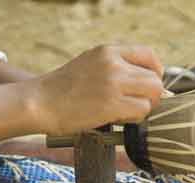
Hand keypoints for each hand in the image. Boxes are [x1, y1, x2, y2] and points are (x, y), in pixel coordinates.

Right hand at [32, 45, 163, 135]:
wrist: (39, 102)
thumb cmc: (61, 89)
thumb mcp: (89, 64)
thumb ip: (115, 67)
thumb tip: (144, 82)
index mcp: (108, 51)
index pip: (149, 55)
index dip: (154, 73)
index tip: (147, 86)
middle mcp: (114, 63)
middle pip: (155, 79)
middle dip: (150, 95)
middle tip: (135, 105)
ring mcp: (114, 83)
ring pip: (153, 95)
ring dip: (143, 108)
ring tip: (123, 112)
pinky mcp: (112, 104)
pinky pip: (142, 111)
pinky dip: (134, 119)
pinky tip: (117, 119)